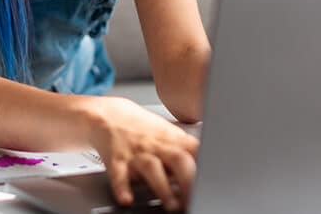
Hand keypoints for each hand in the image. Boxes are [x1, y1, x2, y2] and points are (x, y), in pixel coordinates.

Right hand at [83, 96, 199, 211]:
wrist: (107, 115)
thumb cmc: (142, 129)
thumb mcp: (167, 133)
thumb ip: (185, 150)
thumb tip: (208, 167)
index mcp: (171, 139)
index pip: (195, 150)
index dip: (207, 165)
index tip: (213, 180)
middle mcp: (155, 145)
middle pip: (178, 159)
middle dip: (189, 180)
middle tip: (195, 198)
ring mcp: (136, 153)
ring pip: (152, 168)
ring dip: (163, 188)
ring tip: (172, 205)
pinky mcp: (116, 161)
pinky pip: (119, 175)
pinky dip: (122, 188)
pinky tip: (127, 198)